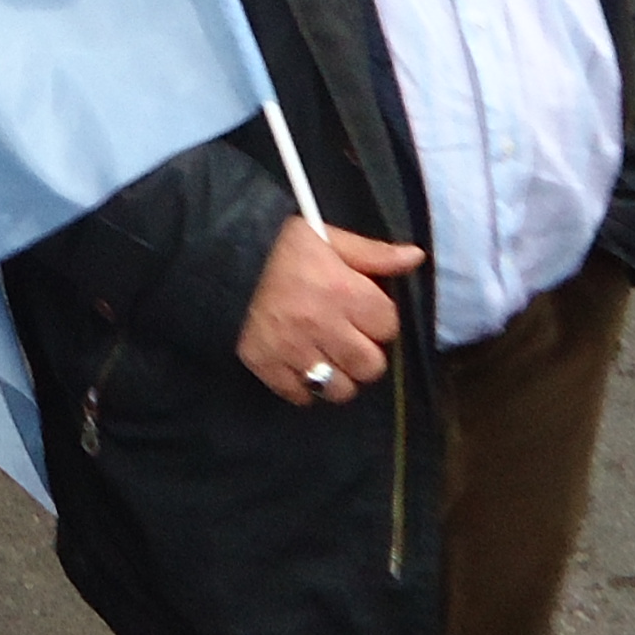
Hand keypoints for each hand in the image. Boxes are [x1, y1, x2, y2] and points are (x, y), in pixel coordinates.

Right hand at [236, 214, 423, 407]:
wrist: (219, 257)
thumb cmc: (279, 246)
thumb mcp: (328, 238)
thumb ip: (374, 253)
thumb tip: (415, 258)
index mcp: (342, 290)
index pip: (388, 326)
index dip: (377, 318)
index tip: (361, 311)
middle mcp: (322, 325)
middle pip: (370, 366)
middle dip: (363, 353)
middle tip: (346, 336)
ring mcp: (293, 350)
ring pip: (339, 390)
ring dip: (337, 376)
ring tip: (325, 355)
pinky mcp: (266, 366)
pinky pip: (301, 397)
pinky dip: (303, 386)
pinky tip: (298, 363)